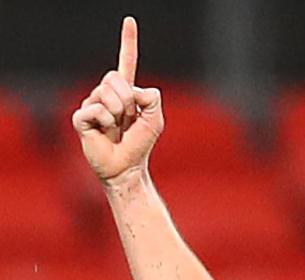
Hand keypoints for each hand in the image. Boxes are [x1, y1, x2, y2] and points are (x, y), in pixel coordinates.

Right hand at [71, 17, 164, 186]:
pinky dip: (105, 120)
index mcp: (125, 91)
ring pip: (106, 93)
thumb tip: (137, 89)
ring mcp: (91, 104)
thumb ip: (152, 99)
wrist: (127, 166)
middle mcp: (105, 93)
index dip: (128, 42)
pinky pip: (95, 109)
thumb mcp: (155, 119)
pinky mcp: (81, 118)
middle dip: (127, 98)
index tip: (130, 20)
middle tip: (127, 118)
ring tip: (117, 127)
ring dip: (118, 112)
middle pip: (114, 77)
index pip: (126, 62)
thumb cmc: (140, 144)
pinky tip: (105, 131)